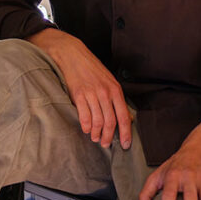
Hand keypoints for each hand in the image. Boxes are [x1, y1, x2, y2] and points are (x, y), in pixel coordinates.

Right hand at [27, 27, 131, 148]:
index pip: (124, 116)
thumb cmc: (92, 68)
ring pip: (98, 121)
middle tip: (106, 144)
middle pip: (110, 121)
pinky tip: (86, 129)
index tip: (126, 144)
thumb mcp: (109, 81)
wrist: (73, 54)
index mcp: (115, 90)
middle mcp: (105, 92)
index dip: (126, 133)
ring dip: (96, 133)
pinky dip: (86, 126)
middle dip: (109, 136)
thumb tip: (128, 117)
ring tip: (95, 138)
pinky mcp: (78, 94)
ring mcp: (91, 93)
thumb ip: (117, 99)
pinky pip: (84, 116)